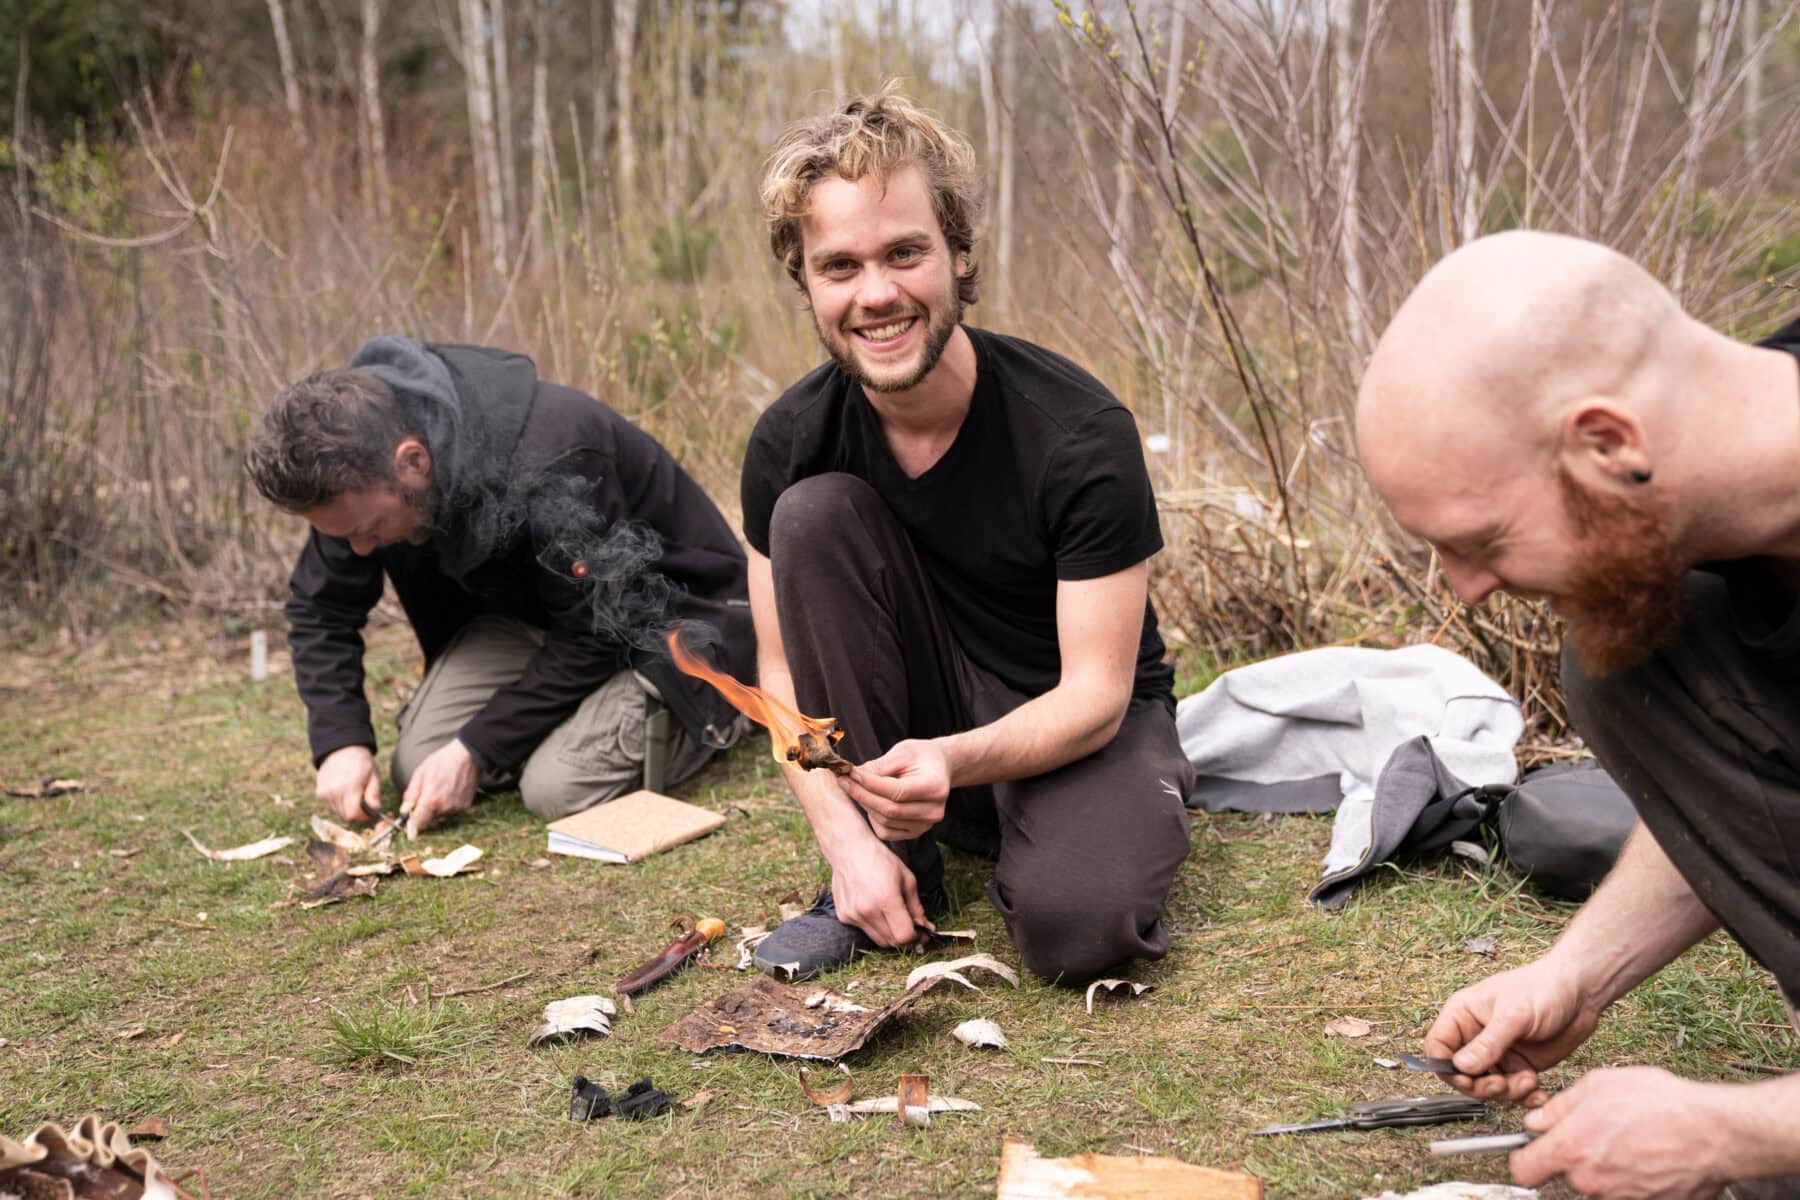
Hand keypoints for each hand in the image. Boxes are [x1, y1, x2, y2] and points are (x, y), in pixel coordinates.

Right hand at [316, 746, 381, 823]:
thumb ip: (374, 795)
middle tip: (365, 807)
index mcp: (348, 787)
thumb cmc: (361, 762)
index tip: (371, 814)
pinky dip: (340, 805)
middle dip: (358, 815)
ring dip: (348, 809)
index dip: (364, 818)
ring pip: (338, 812)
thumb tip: (376, 810)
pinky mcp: (320, 793)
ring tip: (355, 796)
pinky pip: (331, 806)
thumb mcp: (374, 776)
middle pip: (345, 816)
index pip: (353, 815)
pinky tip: (345, 793)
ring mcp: (324, 793)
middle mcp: (333, 792)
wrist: (342, 748)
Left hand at [401, 739, 478, 836]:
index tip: (413, 814)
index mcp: (431, 801)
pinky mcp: (465, 806)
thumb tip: (404, 810)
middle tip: (428, 793)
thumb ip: (411, 794)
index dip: (413, 821)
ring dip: (438, 807)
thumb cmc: (441, 761)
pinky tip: (451, 789)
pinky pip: (452, 810)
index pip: (419, 825)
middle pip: (430, 820)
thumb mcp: (420, 773)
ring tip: (442, 788)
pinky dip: (449, 804)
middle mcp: (444, 808)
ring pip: (441, 815)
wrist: (467, 755)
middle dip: (426, 811)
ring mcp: (456, 808)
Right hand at [827, 836, 930, 947]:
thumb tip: (924, 926)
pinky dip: (874, 925)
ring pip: (878, 940)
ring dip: (889, 934)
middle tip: (911, 927)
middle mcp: (867, 911)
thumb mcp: (906, 878)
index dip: (916, 938)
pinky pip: (864, 930)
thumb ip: (916, 906)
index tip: (922, 934)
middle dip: (905, 938)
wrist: (849, 849)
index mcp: (886, 899)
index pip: (904, 936)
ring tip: (893, 916)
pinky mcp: (844, 916)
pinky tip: (875, 909)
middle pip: (892, 942)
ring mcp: (853, 915)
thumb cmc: (880, 859)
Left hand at [844, 739, 949, 840]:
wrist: (938, 768)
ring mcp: (925, 825)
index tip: (850, 773)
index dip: (871, 784)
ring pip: (885, 821)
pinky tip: (871, 801)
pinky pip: (886, 832)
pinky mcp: (915, 833)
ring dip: (866, 804)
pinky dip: (873, 817)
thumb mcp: (902, 752)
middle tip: (843, 780)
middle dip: (862, 794)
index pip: (898, 791)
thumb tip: (853, 776)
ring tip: (856, 787)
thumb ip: (879, 766)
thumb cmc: (919, 756)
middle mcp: (934, 811)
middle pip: (890, 810)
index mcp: (935, 787)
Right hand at [1423, 959, 1600, 1105]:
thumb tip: (1461, 1067)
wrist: (1581, 993)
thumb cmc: (1543, 989)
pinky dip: (1525, 1096)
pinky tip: (1539, 1092)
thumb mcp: (1513, 1015)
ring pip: (1487, 1086)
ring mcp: (1498, 1052)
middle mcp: (1476, 1036)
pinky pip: (1513, 1090)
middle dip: (1481, 1086)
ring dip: (1507, 1092)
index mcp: (1463, 1015)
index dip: (1446, 1068)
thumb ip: (1488, 1043)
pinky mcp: (1519, 1065)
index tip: (1467, 1079)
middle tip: (1503, 1085)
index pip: (1438, 1047)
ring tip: (1529, 1081)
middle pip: (1461, 1073)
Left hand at [1512, 1067, 1732, 1196]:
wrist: (1713, 1132)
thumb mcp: (1599, 1085)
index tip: (1530, 1152)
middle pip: (1566, 1174)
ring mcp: (1619, 1198)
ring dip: (1606, 1166)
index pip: (1523, 1171)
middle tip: (1601, 1132)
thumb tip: (1535, 1122)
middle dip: (1576, 1156)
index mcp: (1571, 1149)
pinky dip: (1633, 1178)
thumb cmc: (1660, 1104)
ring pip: (1597, 1183)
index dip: (1524, 1159)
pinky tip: (1649, 1157)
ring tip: (1632, 1140)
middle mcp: (1591, 1181)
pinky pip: (1627, 1192)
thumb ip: (1559, 1107)